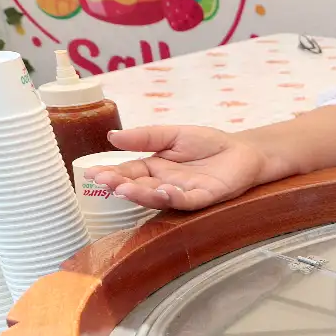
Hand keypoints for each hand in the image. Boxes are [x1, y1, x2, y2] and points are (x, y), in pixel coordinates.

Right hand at [89, 126, 268, 211]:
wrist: (243, 151)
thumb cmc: (208, 144)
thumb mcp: (173, 134)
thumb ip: (145, 137)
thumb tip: (112, 136)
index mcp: (154, 168)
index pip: (128, 172)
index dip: (111, 174)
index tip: (92, 173)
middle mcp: (165, 184)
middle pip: (139, 187)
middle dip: (121, 186)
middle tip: (106, 182)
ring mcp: (184, 193)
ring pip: (159, 198)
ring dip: (142, 194)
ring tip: (125, 188)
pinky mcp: (205, 198)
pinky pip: (187, 201)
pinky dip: (174, 197)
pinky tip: (163, 190)